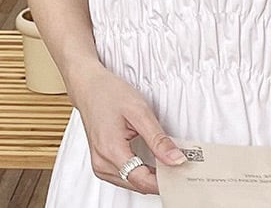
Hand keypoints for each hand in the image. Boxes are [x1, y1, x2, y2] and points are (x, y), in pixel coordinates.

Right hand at [71, 65, 186, 194]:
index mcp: (111, 150)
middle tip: (178, 163)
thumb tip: (175, 159)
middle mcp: (102, 163)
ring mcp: (99, 165)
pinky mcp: (101, 163)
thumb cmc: (109, 93)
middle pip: (138, 184)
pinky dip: (139, 171)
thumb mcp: (140, 111)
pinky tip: (150, 161)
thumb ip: (158, 139)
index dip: (165, 181)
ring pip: (132, 183)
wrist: (89, 87)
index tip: (181, 173)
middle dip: (159, 178)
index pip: (143, 181)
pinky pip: (124, 176)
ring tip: (166, 161)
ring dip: (150, 176)